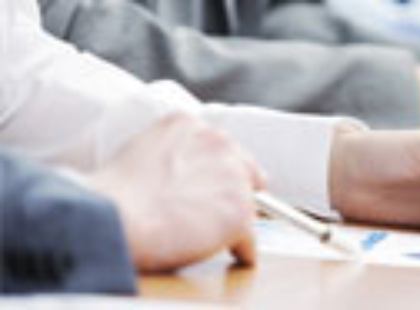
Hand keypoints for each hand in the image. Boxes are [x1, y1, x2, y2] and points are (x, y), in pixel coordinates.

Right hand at [88, 113, 265, 271]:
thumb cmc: (111, 196)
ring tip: (200, 237)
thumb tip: (183, 177)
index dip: (216, 174)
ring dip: (230, 223)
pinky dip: (240, 252)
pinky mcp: (241, 214)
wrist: (111, 219)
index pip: (221, 148)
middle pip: (246, 173)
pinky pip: (249, 241)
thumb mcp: (140, 150)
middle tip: (214, 216)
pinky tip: (225, 255)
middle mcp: (218, 143)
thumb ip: (171, 155)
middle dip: (234, 194)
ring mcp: (234, 178)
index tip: (210, 189)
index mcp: (189, 124)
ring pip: (248, 207)